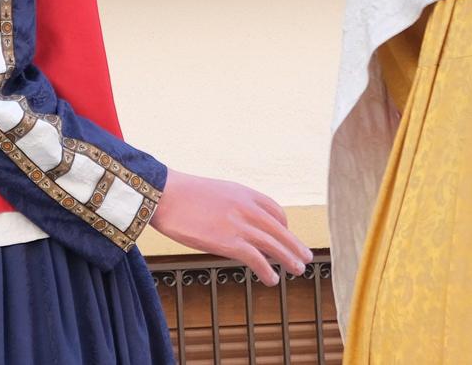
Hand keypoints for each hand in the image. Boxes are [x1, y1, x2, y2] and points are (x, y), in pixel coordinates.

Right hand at [149, 170, 311, 285]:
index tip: (286, 236)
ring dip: (289, 258)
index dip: (284, 226)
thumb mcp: (214, 193)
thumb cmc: (182, 194)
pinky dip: (267, 269)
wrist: (164, 193)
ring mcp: (238, 224)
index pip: (275, 210)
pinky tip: (272, 279)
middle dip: (294, 245)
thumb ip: (230, 205)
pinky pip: (255, 258)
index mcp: (244, 192)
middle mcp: (246, 207)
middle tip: (306, 257)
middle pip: (279, 228)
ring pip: (273, 244)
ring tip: (298, 270)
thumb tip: (232, 221)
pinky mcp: (227, 241)